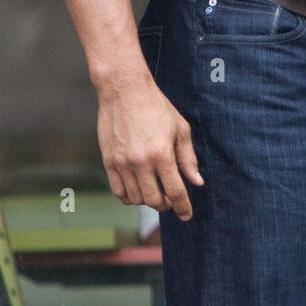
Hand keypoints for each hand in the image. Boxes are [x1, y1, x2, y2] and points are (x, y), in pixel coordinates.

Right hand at [97, 75, 203, 218]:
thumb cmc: (156, 106)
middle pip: (154, 200)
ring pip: (136, 199)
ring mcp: (122, 163)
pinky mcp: (108, 161)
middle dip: (166, 205)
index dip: (183, 207)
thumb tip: (197, 181)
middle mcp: (141, 162)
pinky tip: (137, 190)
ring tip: (154, 190)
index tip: (187, 214)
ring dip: (148, 200)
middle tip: (170, 199)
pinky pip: (118, 191)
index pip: (175, 192)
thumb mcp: (180, 128)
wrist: (124, 90)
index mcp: (162, 154)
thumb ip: (188, 158)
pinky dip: (129, 197)